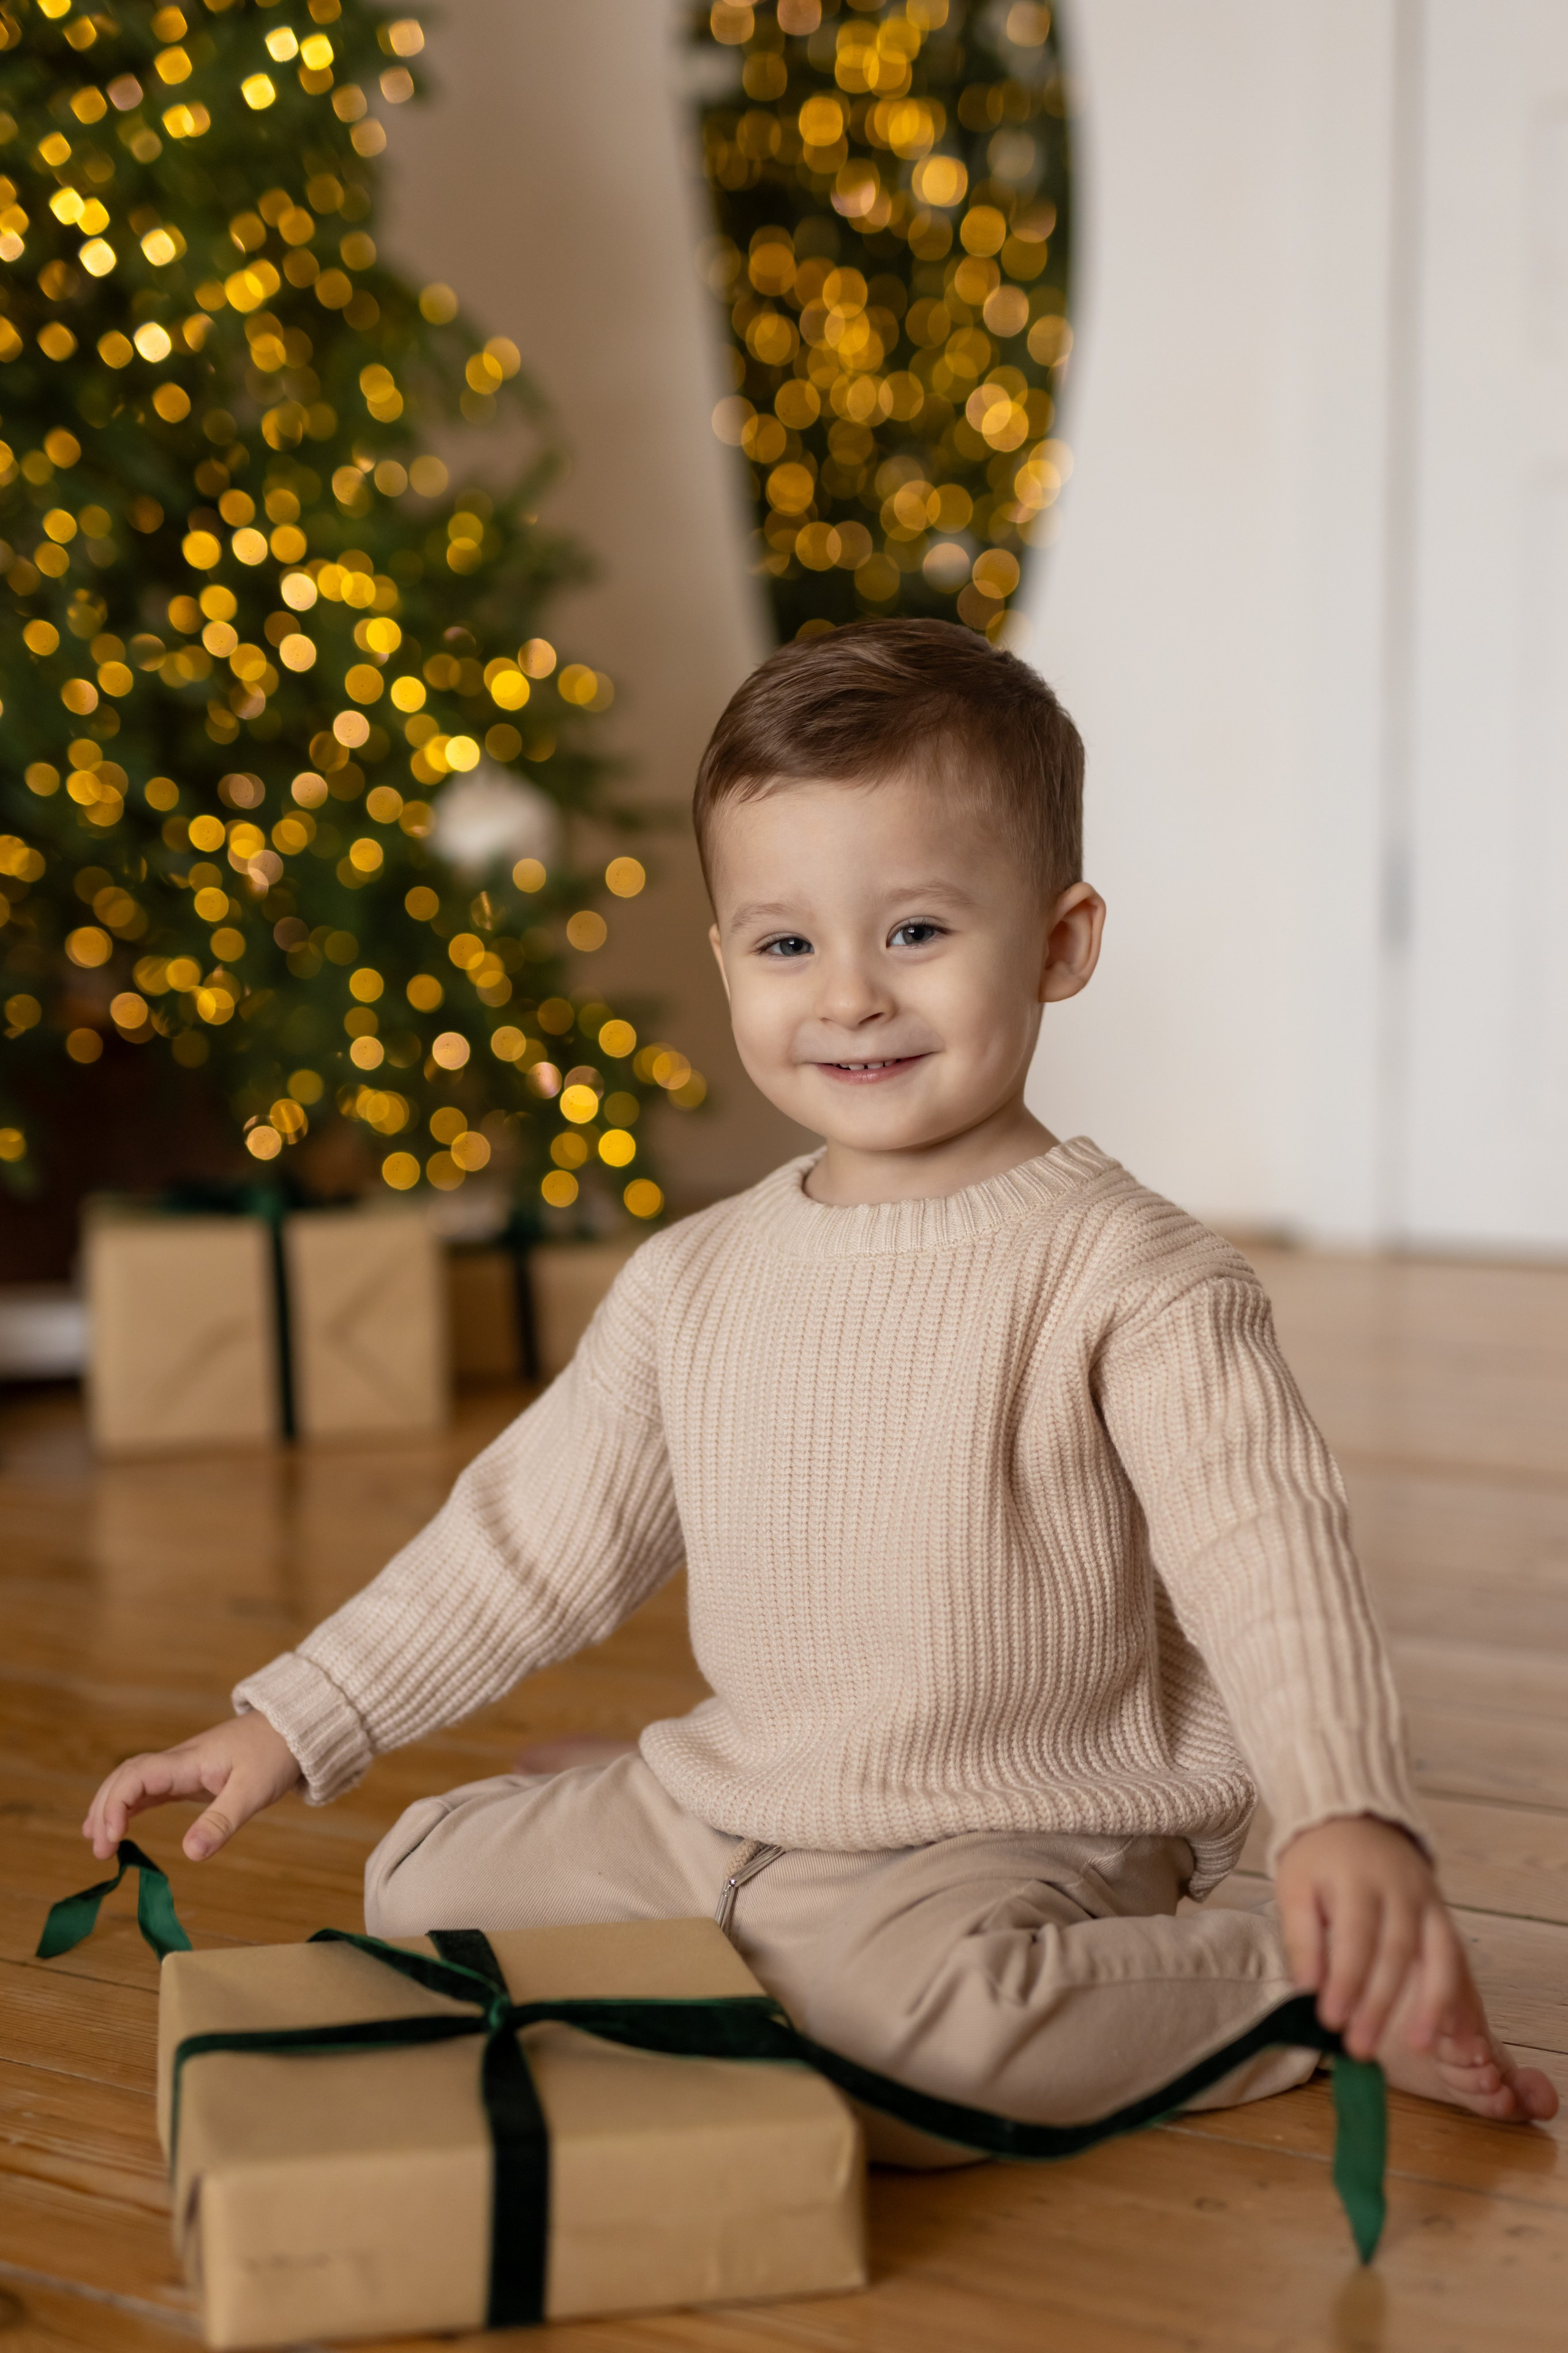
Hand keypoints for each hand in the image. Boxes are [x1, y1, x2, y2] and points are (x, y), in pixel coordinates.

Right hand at [82, 1713, 302, 1863]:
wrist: (295, 1728)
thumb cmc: (275, 1754)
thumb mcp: (253, 1792)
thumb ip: (222, 1822)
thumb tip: (190, 1854)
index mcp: (188, 1761)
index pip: (136, 1776)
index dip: (115, 1804)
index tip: (112, 1837)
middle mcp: (179, 1761)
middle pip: (126, 1777)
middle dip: (105, 1809)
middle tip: (98, 1850)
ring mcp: (183, 1767)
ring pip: (133, 1781)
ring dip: (111, 1807)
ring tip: (95, 1841)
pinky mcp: (191, 1776)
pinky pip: (151, 1789)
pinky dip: (130, 1806)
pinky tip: (119, 1826)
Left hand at [1275, 1814, 1476, 2061]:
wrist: (1354, 1814)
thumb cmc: (1318, 1859)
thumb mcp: (1295, 1886)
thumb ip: (1301, 1938)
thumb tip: (1306, 1991)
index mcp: (1355, 1879)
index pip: (1355, 1936)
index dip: (1345, 1980)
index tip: (1331, 2021)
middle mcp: (1399, 1889)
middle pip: (1396, 1951)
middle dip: (1379, 2003)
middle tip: (1360, 2047)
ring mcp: (1427, 1900)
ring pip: (1439, 1954)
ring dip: (1432, 2003)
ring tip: (1420, 2046)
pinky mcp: (1442, 1912)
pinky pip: (1455, 1954)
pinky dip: (1456, 1991)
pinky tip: (1451, 2026)